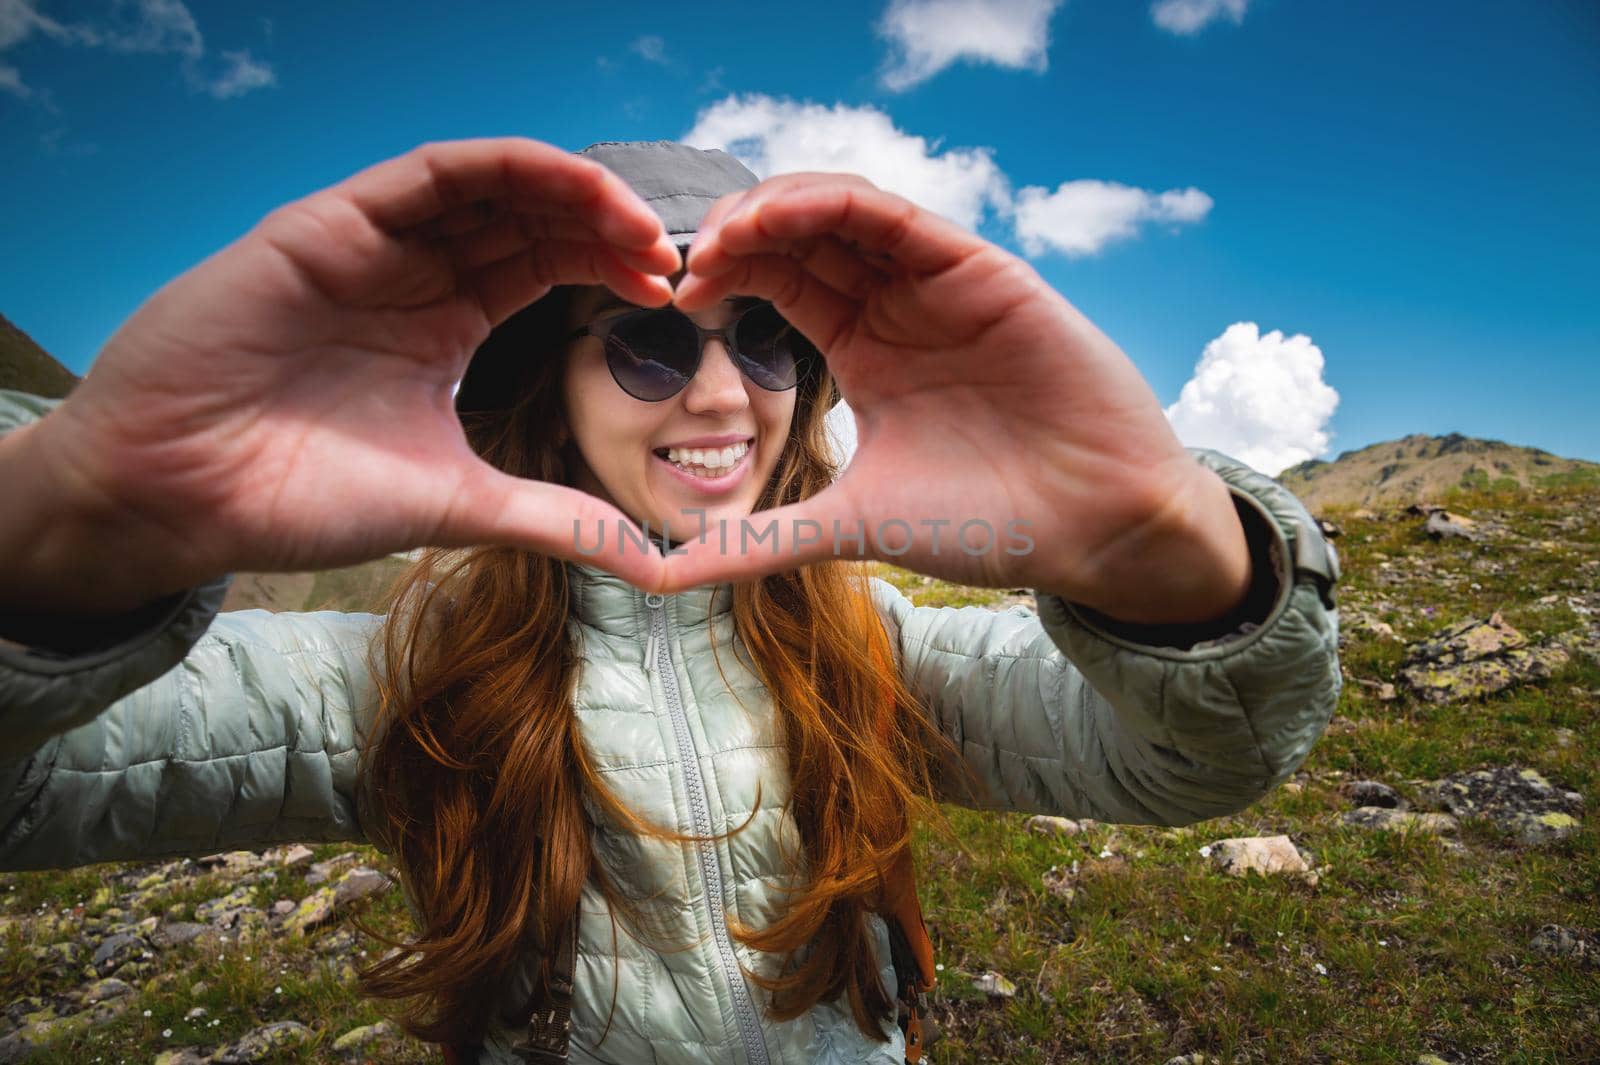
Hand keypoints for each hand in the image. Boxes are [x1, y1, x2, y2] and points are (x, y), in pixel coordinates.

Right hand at [5, 137, 681, 613]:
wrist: (179, 497)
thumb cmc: (300, 497)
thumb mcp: (459, 502)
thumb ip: (555, 519)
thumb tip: (652, 561)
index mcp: (443, 323)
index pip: (543, 265)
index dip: (609, 265)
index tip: (672, 294)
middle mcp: (412, 273)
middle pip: (528, 217)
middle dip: (606, 225)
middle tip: (670, 257)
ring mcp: (370, 244)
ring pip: (489, 182)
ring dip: (570, 189)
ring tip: (635, 223)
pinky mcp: (326, 225)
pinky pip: (428, 173)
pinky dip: (505, 168)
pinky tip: (568, 188)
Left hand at [667, 173, 1249, 621]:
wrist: (1093, 528)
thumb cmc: (988, 524)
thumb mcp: (845, 527)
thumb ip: (754, 544)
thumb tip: (658, 579)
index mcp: (865, 351)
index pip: (780, 282)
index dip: (722, 276)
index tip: (669, 300)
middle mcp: (898, 306)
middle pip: (799, 236)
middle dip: (733, 235)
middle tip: (675, 261)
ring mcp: (939, 283)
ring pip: (840, 209)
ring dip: (772, 209)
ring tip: (719, 236)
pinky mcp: (981, 271)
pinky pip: (895, 217)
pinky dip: (831, 205)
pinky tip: (776, 220)